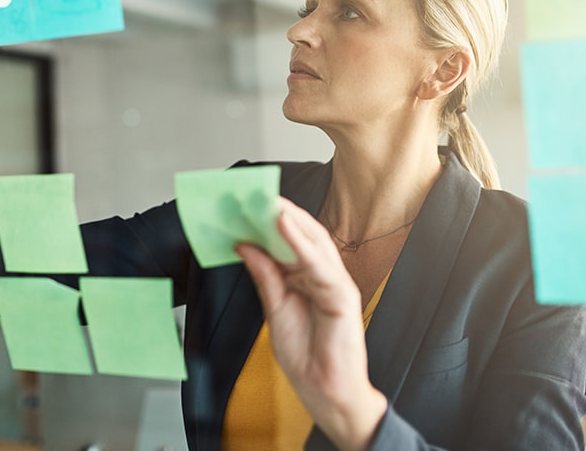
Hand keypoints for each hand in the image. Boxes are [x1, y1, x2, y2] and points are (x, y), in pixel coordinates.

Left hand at [236, 197, 387, 450]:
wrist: (325, 392)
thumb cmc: (306, 355)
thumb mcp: (275, 309)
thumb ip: (265, 276)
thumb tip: (245, 245)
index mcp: (307, 278)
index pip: (288, 240)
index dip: (267, 220)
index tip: (243, 204)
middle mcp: (323, 275)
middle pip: (302, 235)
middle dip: (277, 212)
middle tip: (251, 194)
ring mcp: (335, 283)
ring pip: (313, 242)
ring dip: (289, 219)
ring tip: (265, 201)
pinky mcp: (343, 296)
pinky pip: (320, 264)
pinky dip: (301, 243)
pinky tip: (282, 226)